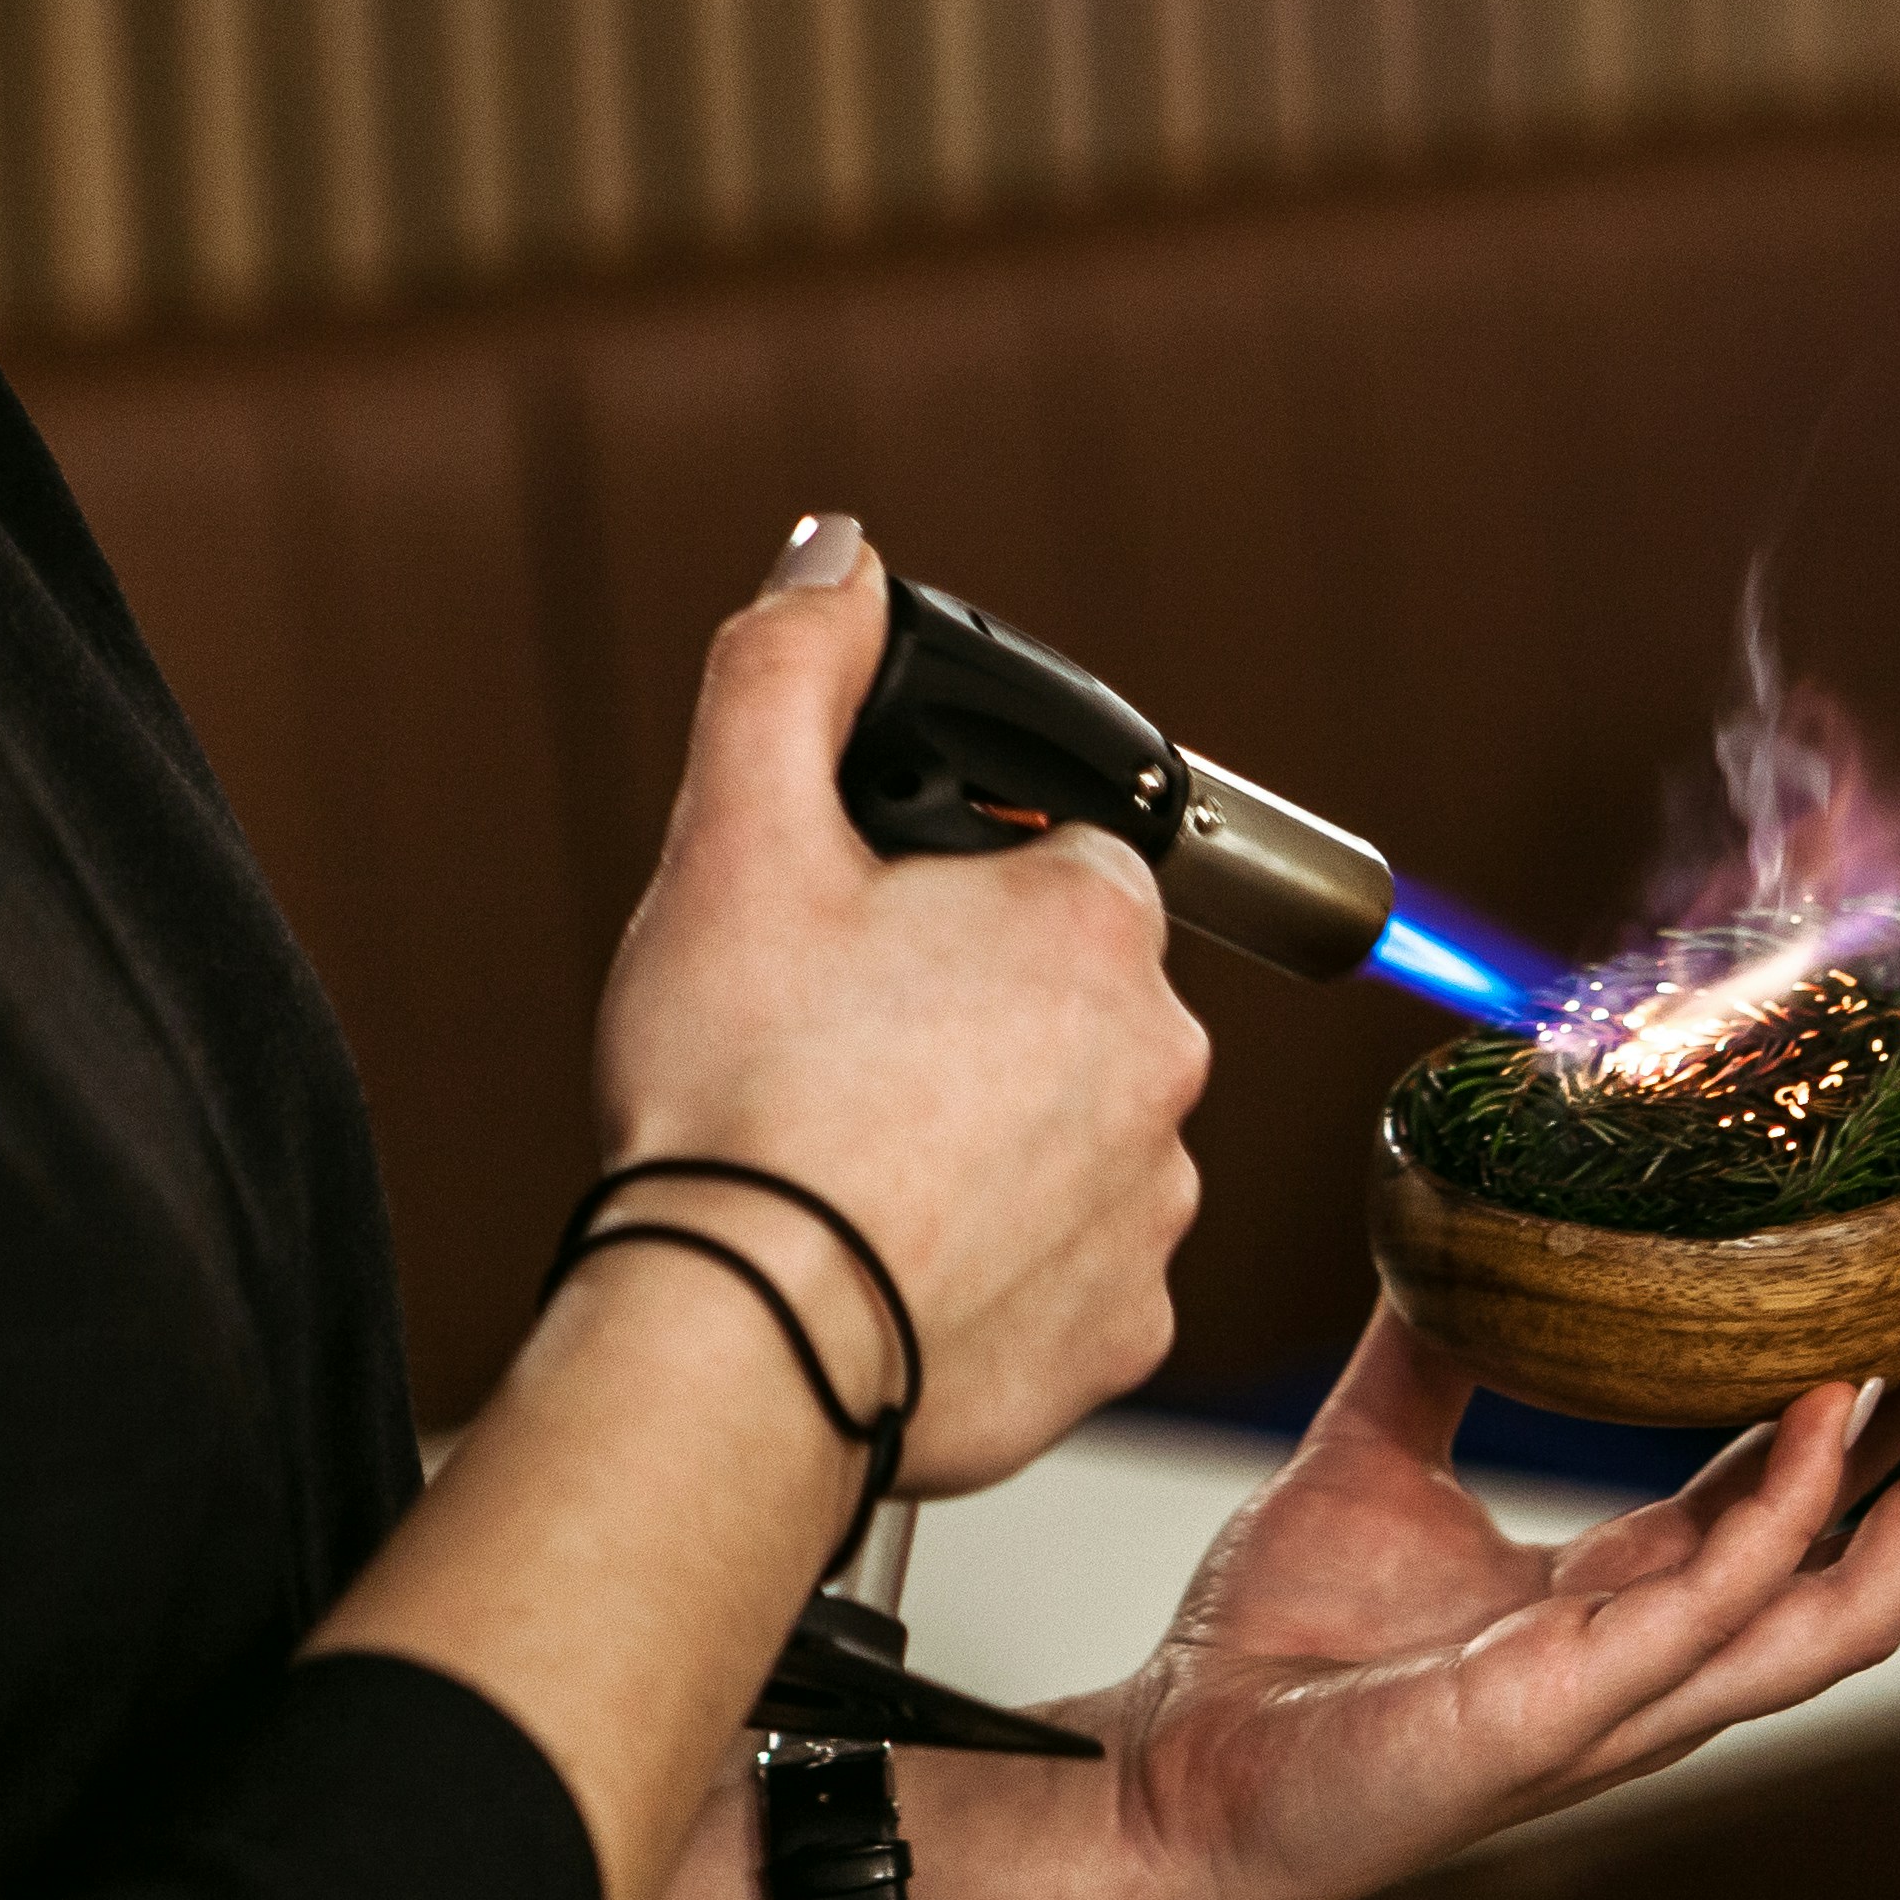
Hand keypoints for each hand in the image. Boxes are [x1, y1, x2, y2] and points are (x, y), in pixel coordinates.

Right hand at [586, 522, 1209, 1491]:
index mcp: (1096, 926)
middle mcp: (1165, 1063)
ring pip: (1071, 1141)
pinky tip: (893, 1265)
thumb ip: (790, 671)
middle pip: (1068, 1005)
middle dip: (972, 1018)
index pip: (1059, 864)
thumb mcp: (738, 843)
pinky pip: (1066, 1273)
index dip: (953, 892)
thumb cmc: (739, 1099)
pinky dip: (994, 1268)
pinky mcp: (1121, 1334)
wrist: (735, 1343)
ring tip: (856, 1172)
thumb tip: (838, 557)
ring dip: (988, 1145)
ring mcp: (1154, 1209)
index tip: (867, 944)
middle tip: (840, 1061)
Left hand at [897, 1265, 1899, 1899]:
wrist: (1165, 1775)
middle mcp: (1675, 1651)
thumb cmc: (1270, 1657)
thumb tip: (1454, 1218)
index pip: (1841, 1495)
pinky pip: (1725, 1607)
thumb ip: (1435, 1348)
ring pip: (1869, 1602)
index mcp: (1647, 1597)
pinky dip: (1796, 1506)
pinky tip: (1835, 1404)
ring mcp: (1642, 1692)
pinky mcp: (1575, 1708)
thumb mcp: (1377, 1456)